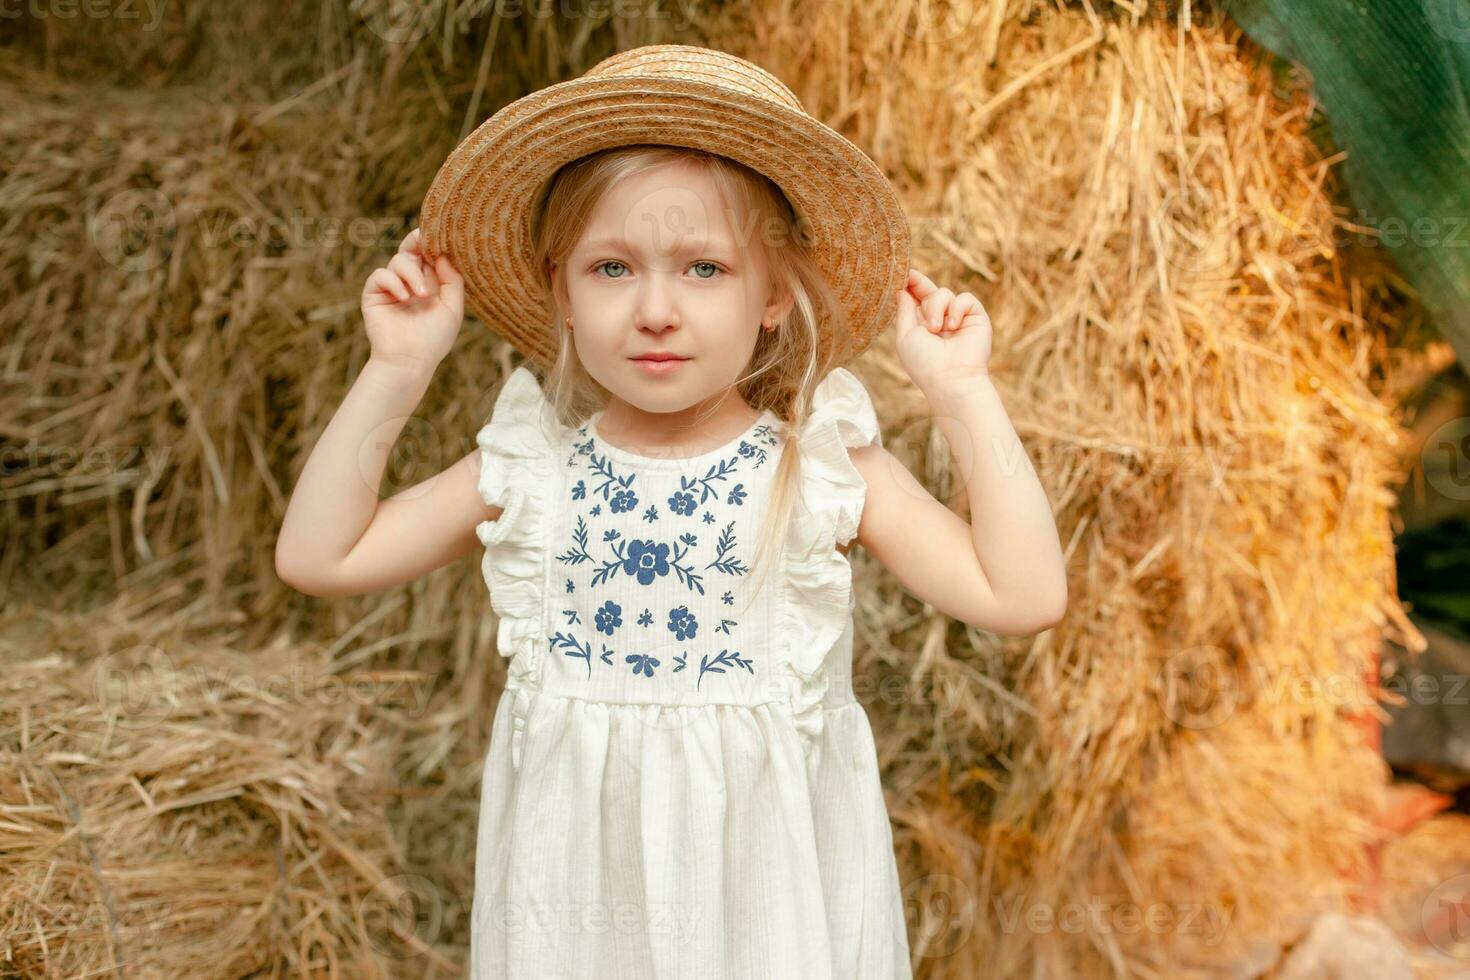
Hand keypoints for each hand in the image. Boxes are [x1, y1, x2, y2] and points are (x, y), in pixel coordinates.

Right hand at [361, 228, 464, 375]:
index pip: (430, 254)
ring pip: (399, 260)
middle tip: (424, 241)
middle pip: (410, 249)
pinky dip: (393, 282)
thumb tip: (443, 256)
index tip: (441, 234)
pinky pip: (381, 274)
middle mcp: (411, 281)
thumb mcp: (452, 309)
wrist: (410, 361)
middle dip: (417, 241)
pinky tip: (404, 298)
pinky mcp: (374, 294)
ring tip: (420, 296)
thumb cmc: (434, 339)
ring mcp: (392, 286)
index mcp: (431, 282)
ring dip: (412, 274)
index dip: (433, 242)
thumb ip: (452, 281)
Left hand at [893, 268, 992, 395]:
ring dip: (936, 307)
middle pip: (929, 291)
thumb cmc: (924, 363)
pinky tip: (952, 326)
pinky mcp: (976, 317)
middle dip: (919, 283)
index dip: (909, 284)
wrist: (951, 379)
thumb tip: (901, 290)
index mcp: (921, 325)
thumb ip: (904, 312)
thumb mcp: (906, 336)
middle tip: (908, 276)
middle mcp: (940, 320)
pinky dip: (956, 309)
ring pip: (943, 293)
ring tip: (935, 329)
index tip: (900, 272)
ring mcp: (958, 318)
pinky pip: (964, 299)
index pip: (915, 298)